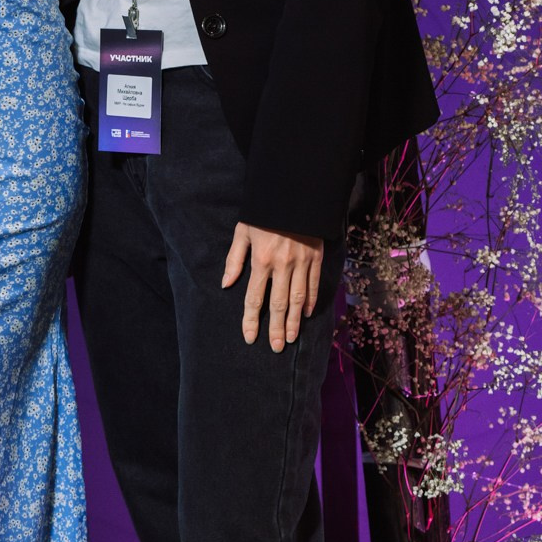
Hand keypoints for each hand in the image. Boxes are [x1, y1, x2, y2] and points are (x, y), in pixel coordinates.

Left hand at [222, 222, 324, 349]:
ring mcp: (301, 263)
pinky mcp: (316, 258)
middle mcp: (282, 265)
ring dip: (294, 321)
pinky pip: (314, 284)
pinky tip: (306, 315)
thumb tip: (226, 285)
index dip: (251, 320)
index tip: (250, 337)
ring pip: (298, 299)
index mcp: (261, 260)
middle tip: (275, 347)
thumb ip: (234, 260)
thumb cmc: (263, 213)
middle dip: (276, 328)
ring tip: (291, 338)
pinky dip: (311, 301)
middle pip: (278, 304)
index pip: (254, 298)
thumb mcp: (242, 232)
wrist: (293, 193)